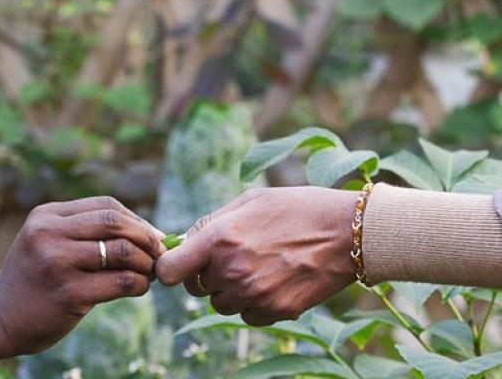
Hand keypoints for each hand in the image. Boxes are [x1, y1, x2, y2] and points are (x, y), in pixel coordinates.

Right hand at [0, 197, 163, 353]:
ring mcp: (57, 263)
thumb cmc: (34, 278)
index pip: (105, 205)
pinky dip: (138, 284)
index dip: (136, 220)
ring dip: (145, 263)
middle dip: (146, 238)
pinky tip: (138, 288)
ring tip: (148, 273)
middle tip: (159, 253)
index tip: (152, 237)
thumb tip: (150, 233)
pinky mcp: (69, 294)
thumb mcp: (47, 241)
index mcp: (46, 216)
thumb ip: (85, 232)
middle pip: (115, 223)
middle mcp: (49, 234)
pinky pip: (120, 283)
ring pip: (121, 251)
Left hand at [154, 187, 358, 325]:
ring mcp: (255, 294)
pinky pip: (248, 316)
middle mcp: (233, 270)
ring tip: (255, 266)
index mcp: (220, 238)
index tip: (178, 265)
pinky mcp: (278, 311)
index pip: (170, 271)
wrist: (347, 232)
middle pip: (196, 288)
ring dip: (229, 290)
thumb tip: (183, 243)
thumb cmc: (296, 208)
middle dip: (206, 274)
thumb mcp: (248, 201)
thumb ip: (211, 224)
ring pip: (221, 304)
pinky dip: (253, 304)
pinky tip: (271, 282)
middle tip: (230, 257)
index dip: (170, 269)